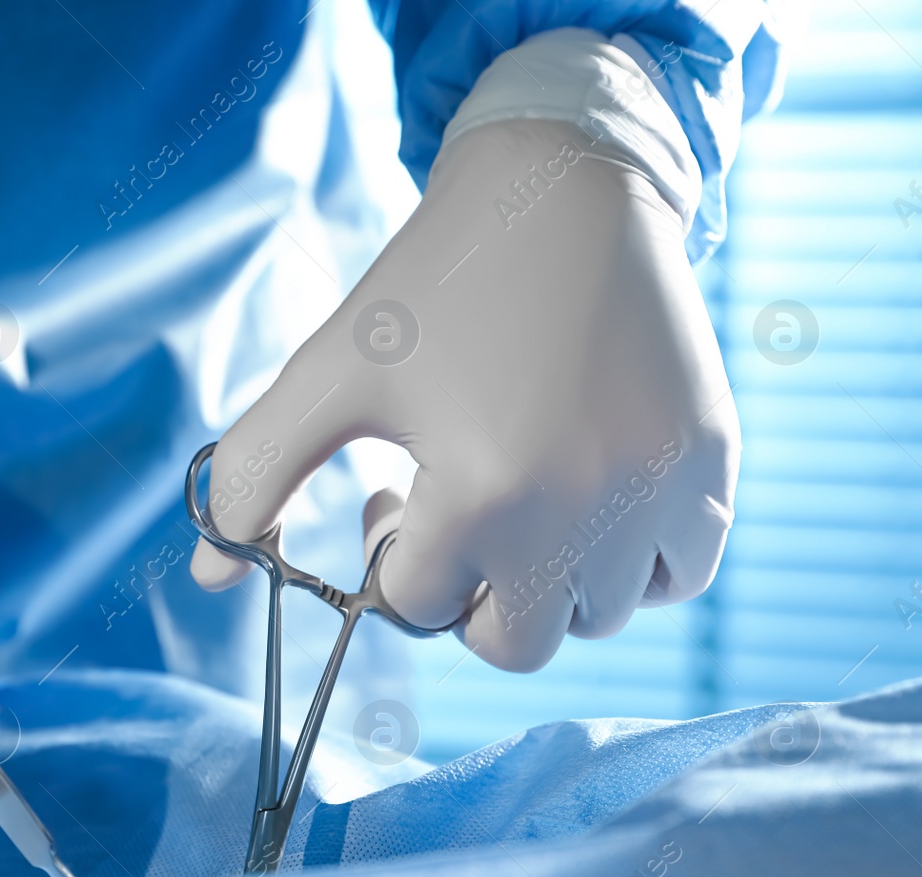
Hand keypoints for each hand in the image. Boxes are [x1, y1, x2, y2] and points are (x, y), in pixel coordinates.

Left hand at [191, 118, 738, 670]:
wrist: (563, 187)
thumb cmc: (434, 284)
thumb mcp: (328, 374)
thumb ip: (252, 476)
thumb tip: (208, 577)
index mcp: (482, 493)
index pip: (418, 605)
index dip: (389, 556)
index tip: (392, 489)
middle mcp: (583, 509)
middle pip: (512, 643)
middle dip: (465, 597)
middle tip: (452, 518)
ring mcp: (660, 491)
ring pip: (596, 618)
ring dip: (545, 582)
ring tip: (520, 497)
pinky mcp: (712, 466)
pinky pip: (680, 577)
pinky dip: (635, 566)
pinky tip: (593, 501)